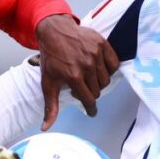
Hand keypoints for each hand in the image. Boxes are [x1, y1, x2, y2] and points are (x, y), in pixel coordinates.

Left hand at [35, 14, 118, 129]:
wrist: (54, 31)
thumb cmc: (51, 57)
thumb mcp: (48, 82)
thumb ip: (50, 106)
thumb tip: (45, 127)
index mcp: (73, 76)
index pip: (89, 101)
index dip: (90, 108)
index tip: (91, 111)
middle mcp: (86, 65)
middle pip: (98, 91)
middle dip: (90, 92)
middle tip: (82, 86)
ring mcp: (95, 54)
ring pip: (106, 79)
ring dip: (99, 81)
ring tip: (88, 76)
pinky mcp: (102, 44)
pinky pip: (114, 64)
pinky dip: (109, 68)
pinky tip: (99, 67)